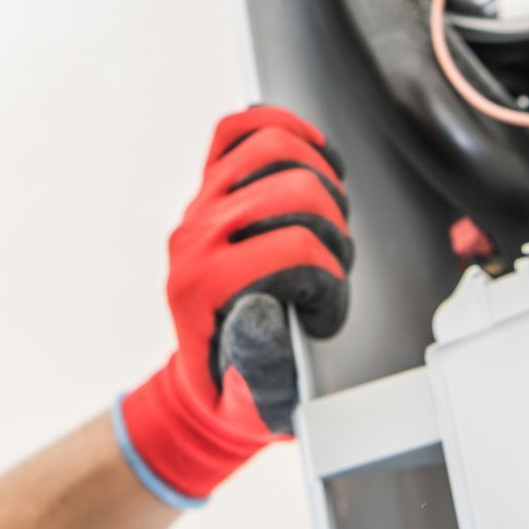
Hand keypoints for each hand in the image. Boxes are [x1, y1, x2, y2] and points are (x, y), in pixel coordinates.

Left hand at [115, 105, 352, 505]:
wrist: (206, 375)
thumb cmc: (237, 389)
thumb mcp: (254, 401)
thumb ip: (262, 365)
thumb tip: (264, 305)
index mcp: (200, 288)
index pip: (294, 250)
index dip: (329, 282)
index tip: (322, 315)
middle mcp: (194, 237)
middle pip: (296, 191)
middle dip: (334, 230)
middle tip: (331, 268)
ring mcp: (200, 204)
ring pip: (274, 148)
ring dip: (321, 180)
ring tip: (328, 220)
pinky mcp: (211, 185)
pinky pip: (240, 130)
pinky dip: (283, 128)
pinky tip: (313, 154)